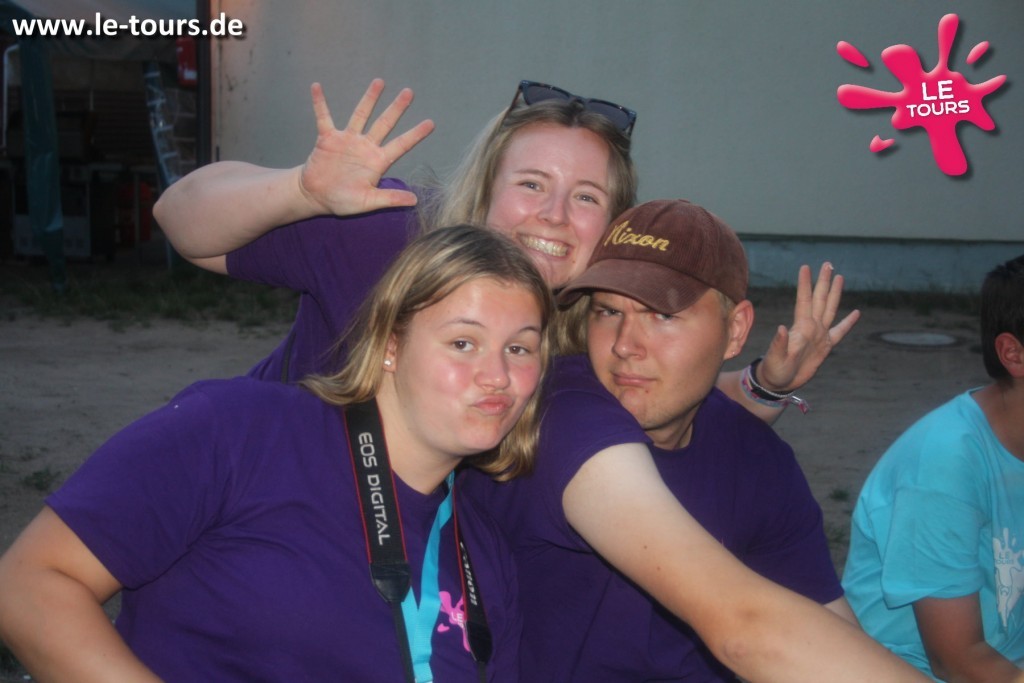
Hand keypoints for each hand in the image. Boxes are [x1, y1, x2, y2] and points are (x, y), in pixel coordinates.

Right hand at [297, 79, 435, 216]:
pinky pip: (324, 117)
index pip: (401, 145)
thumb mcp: (368, 202)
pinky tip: (317, 86)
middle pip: (384, 124)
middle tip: (409, 92)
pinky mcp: (327, 139)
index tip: (431, 123)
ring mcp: (347, 140)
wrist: (317, 197)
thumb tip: (415, 201)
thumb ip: (389, 199)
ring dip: (369, 99)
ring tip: (380, 82)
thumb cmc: (343, 200)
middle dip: (397, 108)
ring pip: (360, 115)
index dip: (415, 134)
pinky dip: (320, 103)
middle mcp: (365, 147)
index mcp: (378, 161)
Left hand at [756, 263, 860, 392]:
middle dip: (823, 282)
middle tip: (828, 264)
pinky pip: (840, 332)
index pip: (804, 300)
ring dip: (834, 294)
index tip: (805, 267)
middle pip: (820, 299)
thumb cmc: (774, 368)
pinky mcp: (826, 347)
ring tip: (840, 278)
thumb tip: (782, 328)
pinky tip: (856, 313)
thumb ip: (780, 343)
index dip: (805, 284)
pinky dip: (848, 323)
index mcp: (800, 327)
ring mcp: (819, 335)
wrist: (779, 382)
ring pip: (830, 309)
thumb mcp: (776, 357)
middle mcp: (811, 327)